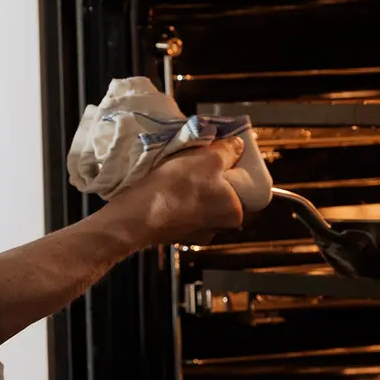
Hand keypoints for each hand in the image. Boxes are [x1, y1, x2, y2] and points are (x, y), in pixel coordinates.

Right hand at [111, 137, 245, 245]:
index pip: (244, 188)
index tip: (222, 157)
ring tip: (178, 171)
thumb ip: (228, 150)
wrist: (136, 215)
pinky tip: (167, 186)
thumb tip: (238, 145)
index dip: (233, 169)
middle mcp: (217, 229)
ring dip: (192, 187)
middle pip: (221, 194)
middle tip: (198, 160)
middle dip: (211, 177)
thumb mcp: (209, 157)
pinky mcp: (173, 233)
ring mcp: (194, 234)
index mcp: (234, 213)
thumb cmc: (176, 187)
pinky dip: (176, 198)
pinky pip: (181, 209)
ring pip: (200, 201)